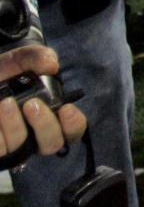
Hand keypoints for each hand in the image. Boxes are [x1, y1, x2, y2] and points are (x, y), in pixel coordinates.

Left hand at [0, 46, 85, 168]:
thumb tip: (51, 65)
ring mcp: (14, 143)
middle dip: (45, 124)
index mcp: (50, 113)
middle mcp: (35, 133)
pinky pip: (0, 150)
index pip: (72, 130)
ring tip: (5, 102)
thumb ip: (37, 56)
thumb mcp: (21, 58)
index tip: (66, 109)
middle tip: (32, 105)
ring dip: (15, 126)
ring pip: (22, 147)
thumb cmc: (7, 72)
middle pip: (52, 144)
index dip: (74, 124)